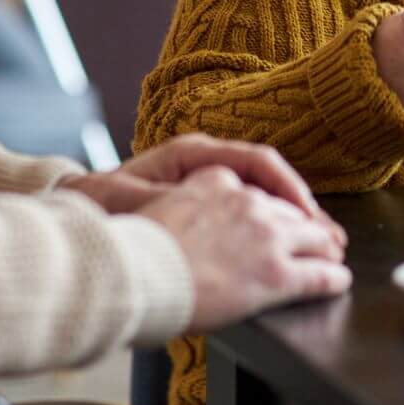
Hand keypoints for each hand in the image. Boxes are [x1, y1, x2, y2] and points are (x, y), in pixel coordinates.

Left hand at [61, 133, 344, 244]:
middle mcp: (205, 164)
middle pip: (269, 179)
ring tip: (324, 244)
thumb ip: (167, 204)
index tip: (307, 216)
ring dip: (294, 221)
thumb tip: (201, 210)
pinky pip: (249, 210)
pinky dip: (273, 228)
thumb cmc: (97, 208)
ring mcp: (205, 182)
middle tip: (332, 238)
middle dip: (303, 209)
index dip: (288, 188)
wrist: (71, 214)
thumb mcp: (128, 203)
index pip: (256, 161)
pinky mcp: (203, 203)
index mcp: (192, 154)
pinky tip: (287, 250)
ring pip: (263, 195)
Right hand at [138, 166, 352, 332]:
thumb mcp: (160, 204)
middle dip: (307, 227)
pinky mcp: (276, 273)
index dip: (274, 208)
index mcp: (217, 179)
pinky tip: (339, 281)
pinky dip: (333, 278)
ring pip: (313, 238)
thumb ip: (186, 202)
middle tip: (321, 239)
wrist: (133, 273)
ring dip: (326, 249)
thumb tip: (192, 220)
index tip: (280, 217)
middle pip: (290, 213)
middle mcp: (247, 202)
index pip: (257, 191)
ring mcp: (266, 236)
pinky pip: (318, 274)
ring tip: (334, 257)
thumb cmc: (134, 249)